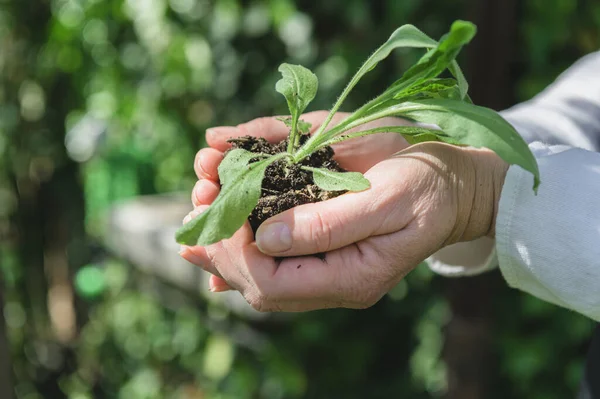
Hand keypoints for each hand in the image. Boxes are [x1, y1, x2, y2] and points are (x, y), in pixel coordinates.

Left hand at [180, 112, 507, 310]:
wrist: (450, 185)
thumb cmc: (426, 187)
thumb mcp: (387, 200)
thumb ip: (330, 224)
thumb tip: (266, 237)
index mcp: (353, 276)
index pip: (275, 283)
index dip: (237, 252)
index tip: (220, 209)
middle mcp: (333, 278)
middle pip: (258, 281)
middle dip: (220, 244)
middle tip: (196, 205)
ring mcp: (326, 265)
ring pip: (259, 271)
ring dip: (222, 241)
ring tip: (196, 207)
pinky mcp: (322, 245)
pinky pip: (272, 258)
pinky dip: (237, 247)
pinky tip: (211, 240)